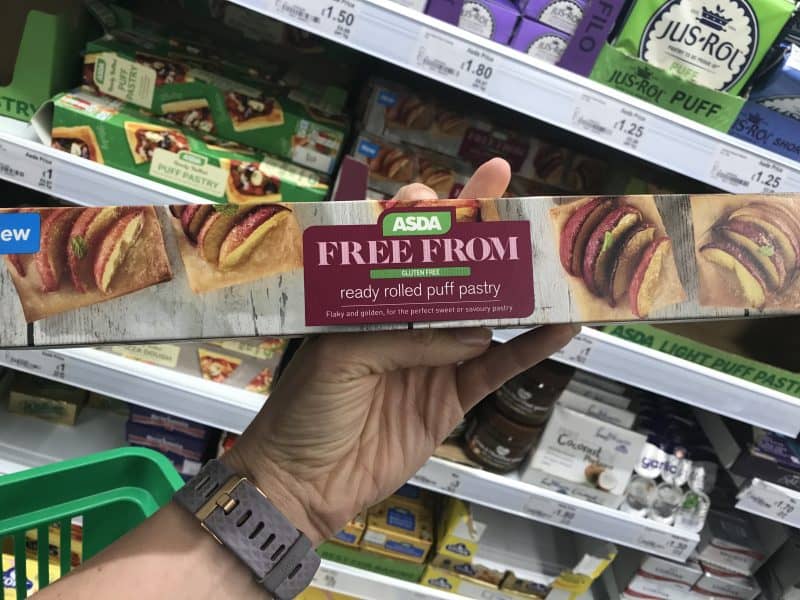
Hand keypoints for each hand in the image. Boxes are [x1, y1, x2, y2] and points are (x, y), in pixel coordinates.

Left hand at [224, 158, 577, 543]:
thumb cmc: (304, 411)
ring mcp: (432, 359)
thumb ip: (405, 339)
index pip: (396, 250)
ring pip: (481, 316)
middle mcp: (402, 324)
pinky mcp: (452, 398)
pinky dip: (530, 350)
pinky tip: (560, 328)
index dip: (419, 221)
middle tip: (505, 190)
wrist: (303, 483)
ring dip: (514, 288)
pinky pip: (497, 369)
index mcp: (364, 303)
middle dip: (474, 232)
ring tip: (547, 255)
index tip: (442, 194)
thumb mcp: (340, 358)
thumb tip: (471, 335)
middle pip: (446, 271)